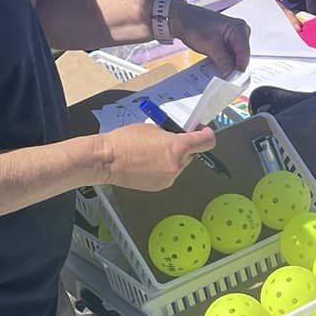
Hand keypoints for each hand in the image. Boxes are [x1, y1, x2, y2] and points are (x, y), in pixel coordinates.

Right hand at [98, 122, 216, 190]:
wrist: (107, 160)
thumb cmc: (126, 140)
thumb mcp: (153, 128)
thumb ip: (170, 132)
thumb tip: (178, 135)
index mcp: (178, 147)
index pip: (207, 142)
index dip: (206, 134)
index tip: (201, 131)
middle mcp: (178, 165)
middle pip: (191, 154)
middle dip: (183, 147)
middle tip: (167, 140)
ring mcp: (169, 178)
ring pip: (179, 165)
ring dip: (172, 159)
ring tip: (151, 153)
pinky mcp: (160, 186)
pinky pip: (168, 175)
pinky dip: (162, 169)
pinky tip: (146, 164)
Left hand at [170, 0, 250, 74]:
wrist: (181, 19)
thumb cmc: (194, 24)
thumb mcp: (210, 44)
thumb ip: (223, 61)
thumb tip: (230, 75)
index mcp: (239, 29)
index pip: (244, 54)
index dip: (239, 70)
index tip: (232, 83)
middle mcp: (240, 33)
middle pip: (241, 58)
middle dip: (234, 70)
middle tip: (225, 82)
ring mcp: (234, 39)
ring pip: (235, 59)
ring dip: (228, 68)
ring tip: (220, 79)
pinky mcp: (227, 44)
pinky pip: (229, 57)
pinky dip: (223, 64)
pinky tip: (217, 71)